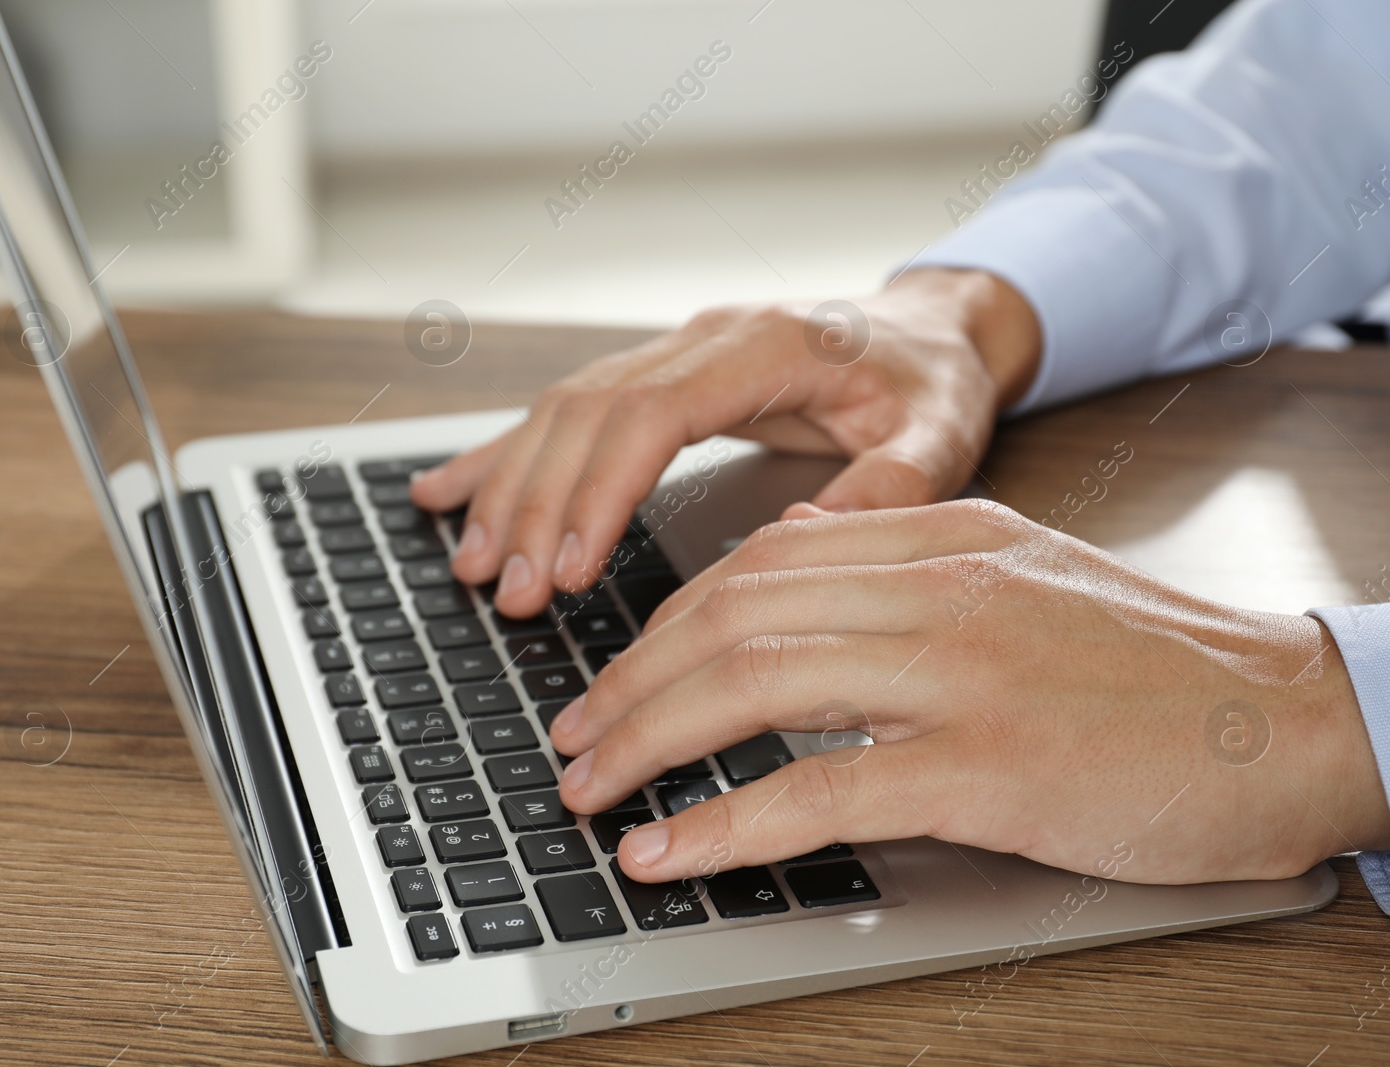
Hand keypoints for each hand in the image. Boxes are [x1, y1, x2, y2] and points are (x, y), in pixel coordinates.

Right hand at [408, 268, 1040, 616]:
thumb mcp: (939, 436)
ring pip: (563, 408)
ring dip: (510, 486)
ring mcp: (674, 348)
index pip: (653, 411)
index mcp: (766, 345)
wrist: (933, 330)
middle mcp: (705, 336)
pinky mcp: (660, 372)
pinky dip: (506, 454)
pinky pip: (566, 409)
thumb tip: (797, 539)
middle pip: (588, 412)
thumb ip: (885, 485)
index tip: (569, 567)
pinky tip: (450, 492)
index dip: (599, 488)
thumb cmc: (934, 384)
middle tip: (508, 592)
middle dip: (538, 504)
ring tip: (473, 564)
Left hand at [550, 500, 1389, 885]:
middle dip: (627, 682)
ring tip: (590, 789)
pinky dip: (723, 822)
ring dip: (647, 742)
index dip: (661, 621)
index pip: (754, 560)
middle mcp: (936, 584)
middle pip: (729, 614)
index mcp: (938, 533)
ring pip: (752, 683)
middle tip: (573, 738)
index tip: (615, 672)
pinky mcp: (987, 765)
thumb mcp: (1020, 571)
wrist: (1290, 716)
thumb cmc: (1153, 663)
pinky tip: (670, 851)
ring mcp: (960, 670)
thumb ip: (905, 561)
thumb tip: (789, 563)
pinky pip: (819, 787)